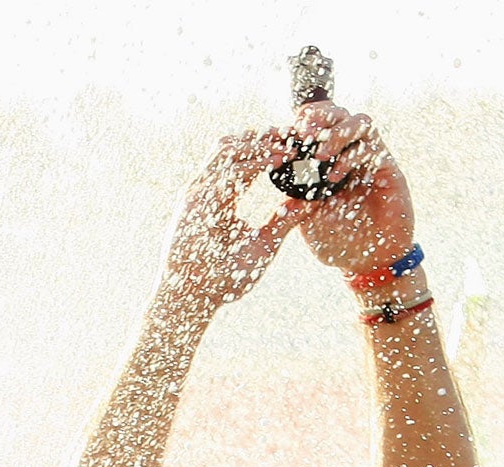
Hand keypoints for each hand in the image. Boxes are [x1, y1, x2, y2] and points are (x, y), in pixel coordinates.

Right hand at [160, 132, 310, 314]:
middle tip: (290, 132)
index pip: (240, 161)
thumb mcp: (264, 244)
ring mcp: (198, 194)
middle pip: (231, 147)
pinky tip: (275, 160)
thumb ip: (283, 221)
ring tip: (286, 143)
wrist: (195, 297)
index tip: (290, 143)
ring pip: (227, 150)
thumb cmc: (223, 278)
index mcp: (219, 198)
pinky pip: (227, 172)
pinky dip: (253, 162)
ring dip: (259, 143)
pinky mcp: (196, 202)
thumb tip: (308, 204)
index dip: (263, 147)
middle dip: (261, 137)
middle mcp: (206, 191)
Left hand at [284, 105, 415, 275]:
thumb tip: (269, 186)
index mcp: (329, 158)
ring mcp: (371, 158)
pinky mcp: (388, 169)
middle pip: (338, 113)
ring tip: (320, 153)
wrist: (370, 262)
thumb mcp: (307, 220)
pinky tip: (336, 176)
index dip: (304, 120)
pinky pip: (373, 148)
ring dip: (338, 132)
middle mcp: (350, 151)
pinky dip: (352, 156)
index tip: (288, 131)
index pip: (318, 123)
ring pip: (359, 121)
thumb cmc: (338, 242)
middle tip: (305, 132)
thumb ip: (292, 202)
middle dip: (321, 117)